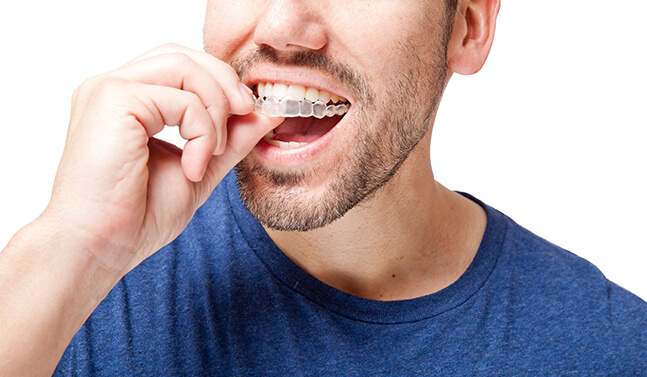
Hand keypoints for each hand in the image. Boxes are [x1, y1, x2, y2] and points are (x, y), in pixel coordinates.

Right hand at [44, 44, 280, 274]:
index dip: (221, 82)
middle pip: (184, 55)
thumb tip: (266, 114)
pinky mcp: (114, 99)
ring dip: (216, 107)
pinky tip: (194, 167)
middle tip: (248, 114)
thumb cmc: (136, 216)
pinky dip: (202, 131)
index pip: (182, 66)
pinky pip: (181, 98)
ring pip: (184, 66)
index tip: (250, 113)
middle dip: (225, 83)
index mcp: (129, 101)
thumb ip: (230, 139)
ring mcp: (110, 89)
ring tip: (213, 152)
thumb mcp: (200, 168)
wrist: (99, 247)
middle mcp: (115, 88)